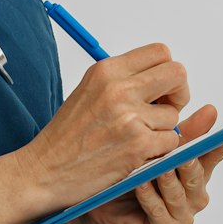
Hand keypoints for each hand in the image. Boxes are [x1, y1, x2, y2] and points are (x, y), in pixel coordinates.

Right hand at [17, 43, 187, 215]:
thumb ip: (124, 80)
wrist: (43, 170)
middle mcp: (118, 88)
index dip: (168, 72)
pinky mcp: (137, 144)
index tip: (160, 90)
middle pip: (177, 74)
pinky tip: (135, 154)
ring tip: (136, 139)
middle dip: (179, 93)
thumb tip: (162, 78)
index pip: (160, 53)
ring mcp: (129, 116)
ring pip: (174, 115)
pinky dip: (159, 151)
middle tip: (163, 111)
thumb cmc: (67, 136)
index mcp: (107, 70)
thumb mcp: (91, 91)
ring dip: (163, 130)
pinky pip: (171, 141)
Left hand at [73, 102, 222, 223]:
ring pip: (180, 197)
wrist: (95, 197)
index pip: (212, 156)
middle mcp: (193, 194)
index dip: (218, 147)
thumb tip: (211, 109)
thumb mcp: (151, 144)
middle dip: (189, 164)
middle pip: (198, 178)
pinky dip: (151, 200)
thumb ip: (179, 130)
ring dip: (168, 181)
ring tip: (157, 168)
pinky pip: (160, 215)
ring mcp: (181, 215)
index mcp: (195, 171)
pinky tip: (140, 185)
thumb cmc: (125, 168)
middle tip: (183, 152)